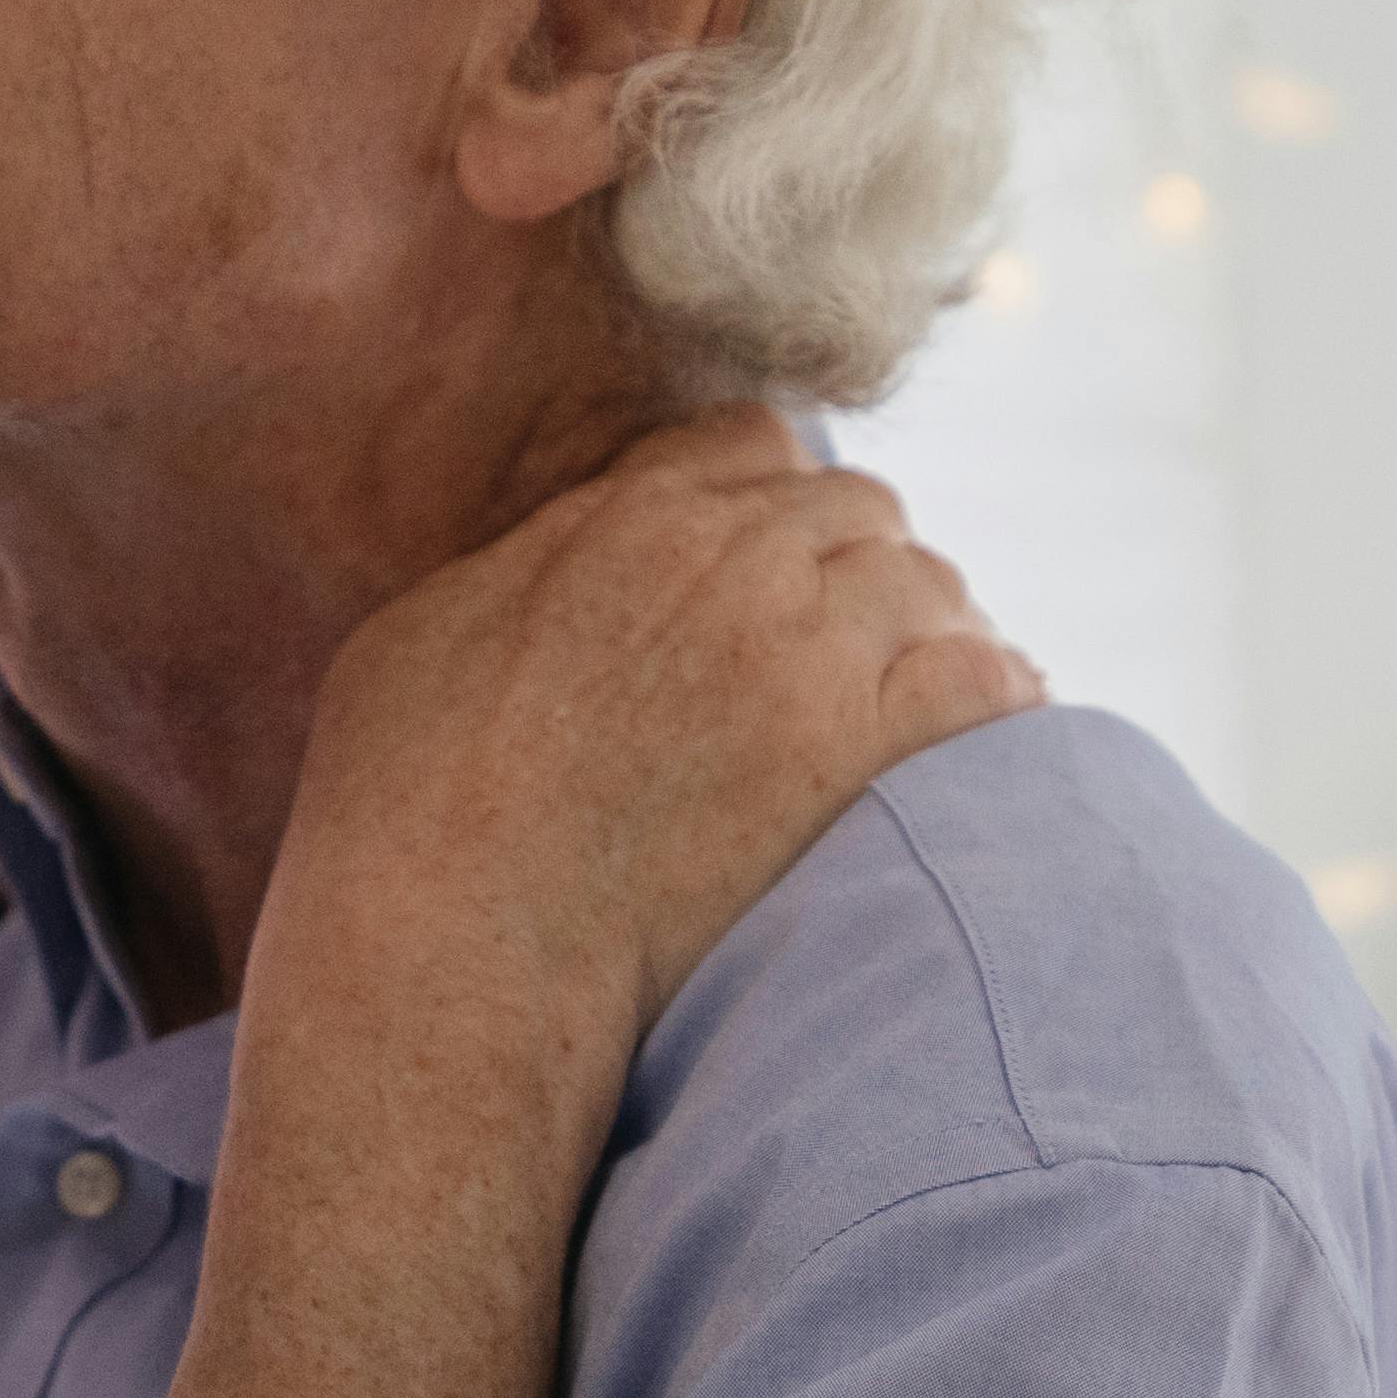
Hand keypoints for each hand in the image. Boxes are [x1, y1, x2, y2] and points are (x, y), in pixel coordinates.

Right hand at [253, 413, 1036, 1141]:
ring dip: (926, 641)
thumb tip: (569, 543)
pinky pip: (984, 681)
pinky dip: (995, 703)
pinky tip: (982, 744)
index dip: (775, 508)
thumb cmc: (401, 816)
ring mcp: (802, 651)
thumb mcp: (423, 635)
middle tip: (852, 662)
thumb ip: (524, 562)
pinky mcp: (859, 751)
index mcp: (621, 520)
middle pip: (858, 514)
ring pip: (929, 588)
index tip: (774, 571)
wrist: (454, 952)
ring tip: (914, 712)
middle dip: (859, 576)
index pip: (757, 445)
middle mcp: (728, 560)